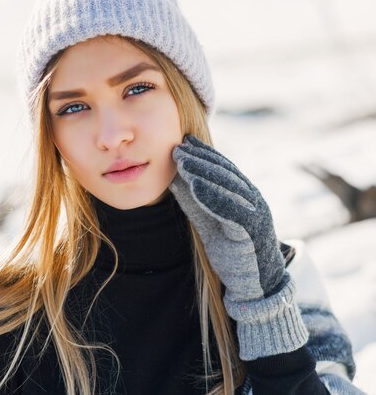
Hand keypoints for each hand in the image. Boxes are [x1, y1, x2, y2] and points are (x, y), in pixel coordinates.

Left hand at [168, 134, 307, 359]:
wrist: (255, 288)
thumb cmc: (232, 254)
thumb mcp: (208, 223)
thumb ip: (194, 202)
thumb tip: (173, 180)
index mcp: (245, 197)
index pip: (223, 169)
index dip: (204, 154)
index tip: (184, 142)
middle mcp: (254, 201)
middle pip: (225, 173)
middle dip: (201, 158)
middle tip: (178, 147)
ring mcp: (256, 214)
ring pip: (228, 187)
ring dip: (203, 172)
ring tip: (182, 162)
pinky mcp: (252, 231)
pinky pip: (231, 208)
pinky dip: (211, 195)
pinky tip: (194, 186)